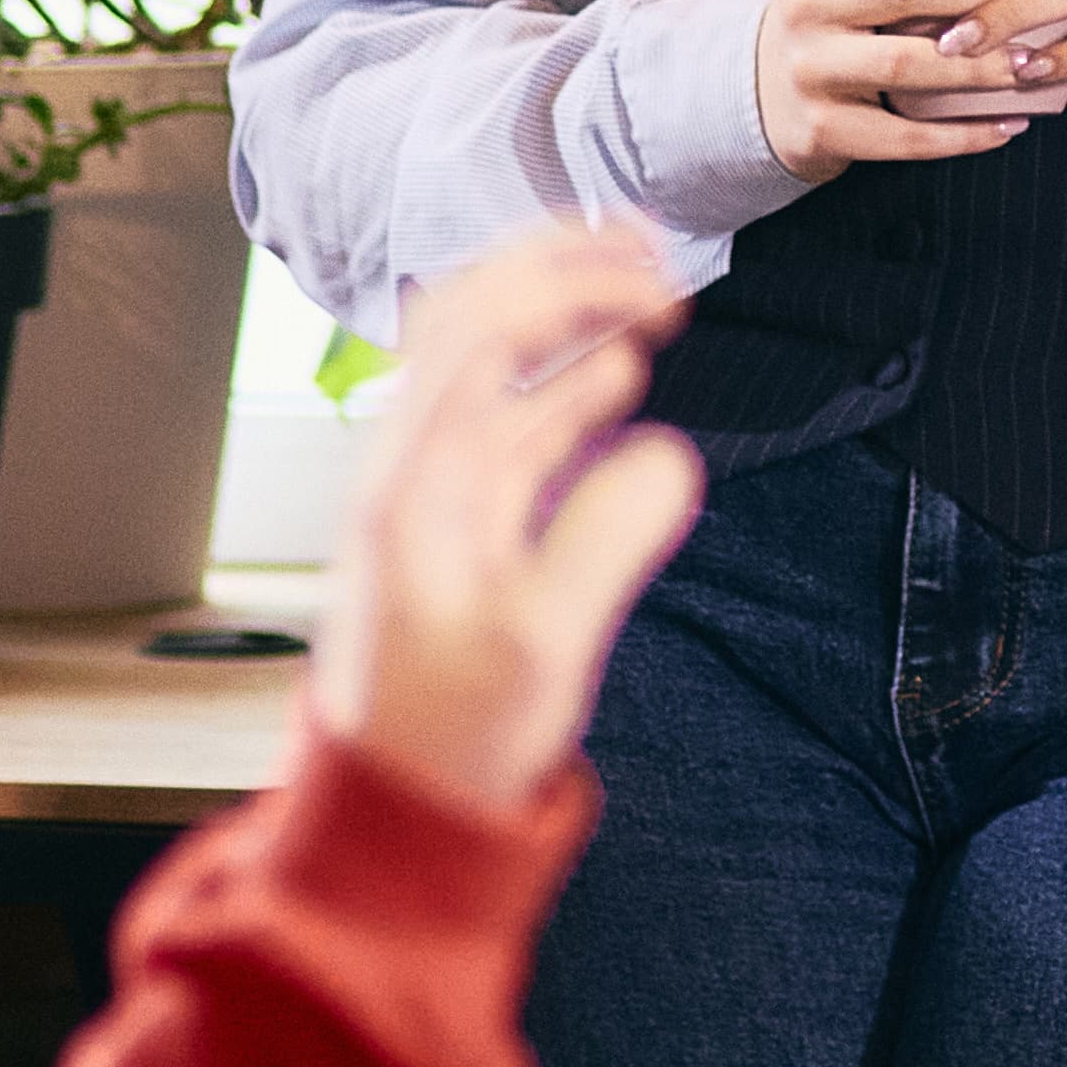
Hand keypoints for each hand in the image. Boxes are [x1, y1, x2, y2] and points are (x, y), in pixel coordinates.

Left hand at [309, 222, 703, 808]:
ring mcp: (431, 498)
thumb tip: (669, 453)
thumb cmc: (454, 741)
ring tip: (644, 292)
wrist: (397, 815)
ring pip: (484, 367)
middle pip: (467, 319)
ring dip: (560, 315)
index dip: (572, 286)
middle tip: (650, 251)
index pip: (484, 331)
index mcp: (415, 481)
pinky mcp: (458, 534)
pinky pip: (504, 426)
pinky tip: (616, 381)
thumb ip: (605, 541)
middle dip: (558, 268)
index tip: (660, 283)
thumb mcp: (540, 648)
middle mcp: (409, 471)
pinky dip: (561, 386)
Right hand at [746, 0, 1066, 176]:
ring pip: (905, 63)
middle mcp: (802, 5)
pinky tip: (1011, 127)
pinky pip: (903, 136)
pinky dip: (962, 135)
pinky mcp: (821, 129)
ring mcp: (808, 69)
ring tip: (1033, 62)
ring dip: (977, 65)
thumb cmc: (839, 17)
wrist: (766, 98)